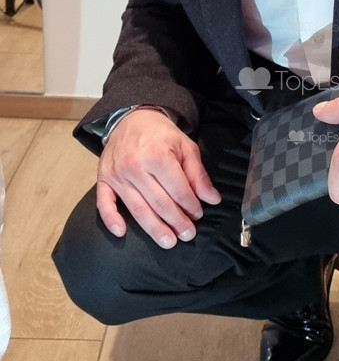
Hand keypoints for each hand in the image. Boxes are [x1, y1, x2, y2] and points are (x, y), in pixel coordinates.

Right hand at [96, 109, 220, 247]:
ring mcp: (117, 175)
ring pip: (137, 208)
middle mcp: (135, 166)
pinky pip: (104, 203)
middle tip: (188, 235)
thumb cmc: (161, 135)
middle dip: (176, 222)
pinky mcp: (104, 179)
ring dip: (153, 229)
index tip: (198, 215)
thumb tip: (212, 199)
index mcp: (157, 156)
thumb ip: (198, 174)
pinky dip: (111, 219)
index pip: (178, 190)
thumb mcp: (186, 147)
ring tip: (168, 242)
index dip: (190, 206)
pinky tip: (121, 233)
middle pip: (159, 203)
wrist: (132, 118)